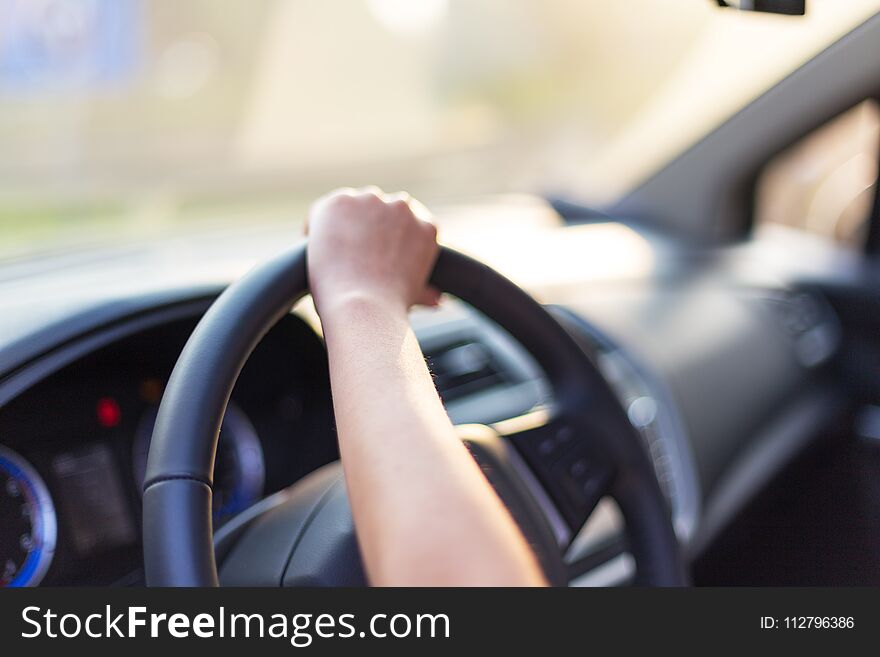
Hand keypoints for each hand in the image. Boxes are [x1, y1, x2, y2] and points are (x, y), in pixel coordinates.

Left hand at [306, 187, 440, 317]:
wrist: (365, 306)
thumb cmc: (391, 308)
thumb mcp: (415, 296)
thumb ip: (426, 291)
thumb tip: (438, 298)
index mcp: (426, 226)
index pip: (403, 221)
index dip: (384, 236)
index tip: (371, 252)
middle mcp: (403, 206)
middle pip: (378, 208)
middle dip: (365, 226)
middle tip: (349, 254)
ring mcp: (371, 201)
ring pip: (352, 205)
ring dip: (342, 223)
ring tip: (331, 251)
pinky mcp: (341, 202)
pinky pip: (324, 210)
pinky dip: (315, 226)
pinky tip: (312, 245)